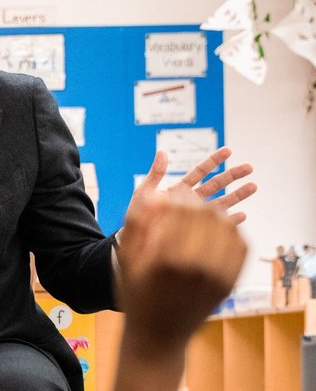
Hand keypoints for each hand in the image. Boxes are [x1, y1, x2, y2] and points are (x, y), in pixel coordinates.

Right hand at [117, 190, 246, 360]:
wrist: (159, 336)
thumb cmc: (136, 296)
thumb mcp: (126, 261)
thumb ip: (136, 225)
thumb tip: (155, 195)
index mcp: (167, 261)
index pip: (183, 212)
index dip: (179, 197)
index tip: (172, 192)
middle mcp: (197, 268)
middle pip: (207, 216)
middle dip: (197, 202)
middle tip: (187, 199)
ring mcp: (217, 277)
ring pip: (227, 228)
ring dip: (215, 214)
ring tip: (201, 212)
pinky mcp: (229, 283)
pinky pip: (239, 246)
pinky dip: (232, 231)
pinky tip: (217, 228)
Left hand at [126, 147, 255, 228]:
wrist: (135, 240)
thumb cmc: (138, 216)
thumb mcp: (144, 192)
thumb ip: (155, 173)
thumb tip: (162, 152)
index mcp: (179, 189)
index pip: (200, 172)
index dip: (214, 161)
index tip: (228, 151)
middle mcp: (190, 201)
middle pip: (216, 185)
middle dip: (232, 176)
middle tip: (249, 167)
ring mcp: (195, 215)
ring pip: (221, 202)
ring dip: (237, 195)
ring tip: (254, 187)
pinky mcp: (197, 231)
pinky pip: (216, 226)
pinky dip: (229, 221)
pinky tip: (242, 216)